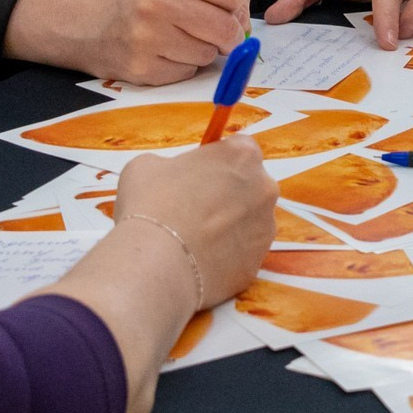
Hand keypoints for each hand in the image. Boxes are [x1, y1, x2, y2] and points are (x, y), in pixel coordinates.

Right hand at [4, 0, 251, 83]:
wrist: (82, 18)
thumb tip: (246, 22)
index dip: (238, 7)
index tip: (230, 12)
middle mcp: (158, 3)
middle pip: (227, 29)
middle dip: (229, 36)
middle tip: (218, 34)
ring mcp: (148, 39)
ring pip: (208, 55)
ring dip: (202, 50)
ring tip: (178, 37)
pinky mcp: (142, 69)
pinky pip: (187, 72)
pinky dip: (183, 65)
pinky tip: (163, 51)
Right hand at [115, 137, 278, 305]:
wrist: (158, 264)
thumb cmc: (151, 204)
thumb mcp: (147, 166)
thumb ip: (172, 165)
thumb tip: (171, 175)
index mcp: (242, 155)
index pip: (238, 149)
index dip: (216, 162)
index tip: (197, 175)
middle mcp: (264, 188)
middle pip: (248, 185)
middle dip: (225, 194)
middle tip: (192, 207)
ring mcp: (265, 227)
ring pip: (247, 222)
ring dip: (226, 226)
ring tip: (192, 238)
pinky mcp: (257, 262)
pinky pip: (241, 254)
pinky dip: (224, 256)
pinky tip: (197, 259)